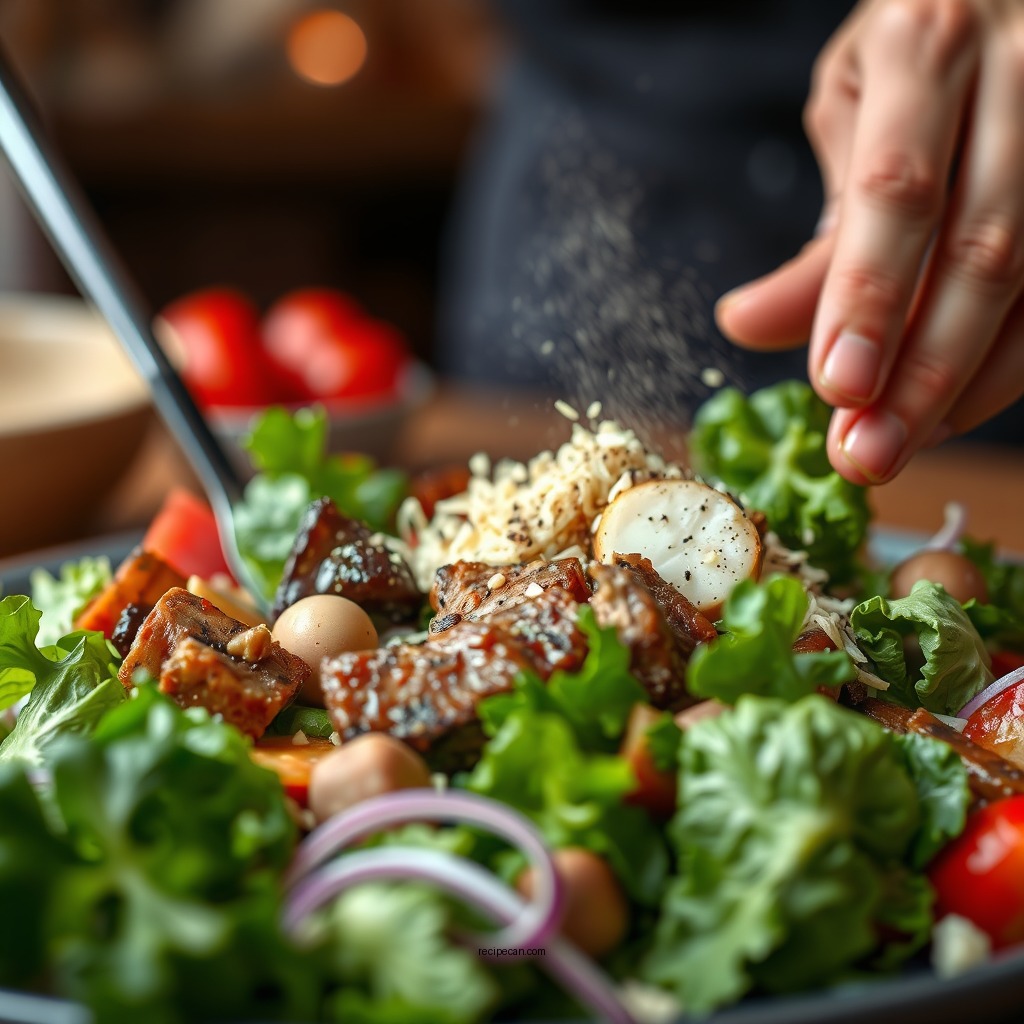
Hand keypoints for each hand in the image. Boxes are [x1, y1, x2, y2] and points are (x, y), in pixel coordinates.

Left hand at [715, 0, 1023, 483]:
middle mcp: (1021, 73)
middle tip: (864, 455)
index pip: (899, 191)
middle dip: (920, 370)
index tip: (837, 387)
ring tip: (895, 447)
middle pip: (982, 249)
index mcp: (930, 43)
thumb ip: (817, 229)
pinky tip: (953, 410)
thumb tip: (743, 326)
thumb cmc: (919, 52)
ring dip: (966, 385)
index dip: (870, 297)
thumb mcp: (851, 112)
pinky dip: (1008, 364)